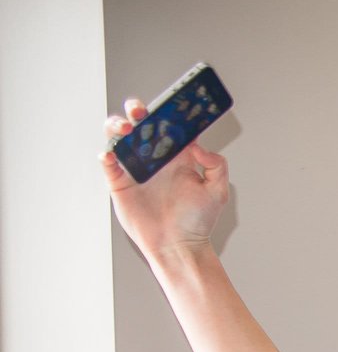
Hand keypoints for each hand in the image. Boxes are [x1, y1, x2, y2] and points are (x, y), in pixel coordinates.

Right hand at [101, 99, 229, 261]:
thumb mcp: (217, 192)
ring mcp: (135, 169)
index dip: (166, 112)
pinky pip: (108, 163)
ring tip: (126, 128)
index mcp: (177, 156)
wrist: (178, 246)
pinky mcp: (120, 183)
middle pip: (139, 124)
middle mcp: (154, 158)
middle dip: (136, 111)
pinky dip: (106, 155)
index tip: (166, 105)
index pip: (168, 125)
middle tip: (140, 112)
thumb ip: (216, 166)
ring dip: (118, 127)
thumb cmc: (197, 221)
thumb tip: (196, 146)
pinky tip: (111, 155)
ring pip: (119, 137)